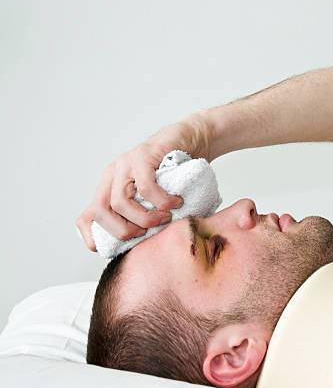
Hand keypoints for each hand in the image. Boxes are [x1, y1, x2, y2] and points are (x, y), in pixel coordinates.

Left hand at [77, 117, 210, 251]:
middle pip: (99, 211)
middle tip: (145, 234)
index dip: (93, 238)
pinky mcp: (143, 155)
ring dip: (144, 218)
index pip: (86, 217)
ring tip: (165, 218)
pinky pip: (145, 186)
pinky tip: (175, 202)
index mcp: (110, 187)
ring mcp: (126, 163)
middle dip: (121, 231)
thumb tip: (141, 247)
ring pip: (119, 202)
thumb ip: (143, 214)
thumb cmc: (175, 173)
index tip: (114, 249)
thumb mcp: (153, 196)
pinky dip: (161, 201)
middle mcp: (113, 175)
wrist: (192, 138)